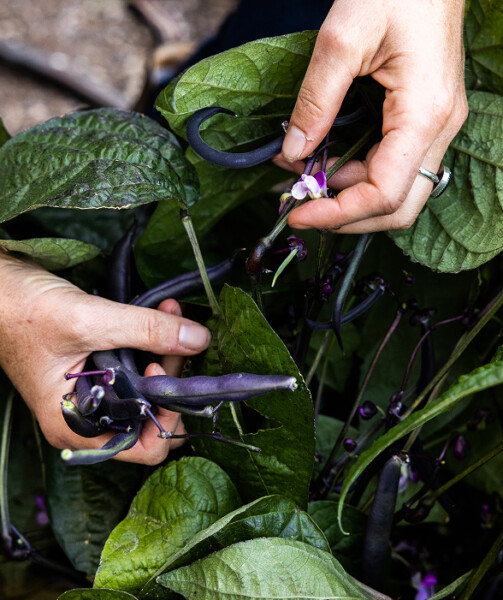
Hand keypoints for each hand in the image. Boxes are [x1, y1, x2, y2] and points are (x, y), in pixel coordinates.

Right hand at [0, 252, 210, 464]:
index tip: (169, 375)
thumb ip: (146, 330)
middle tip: (179, 334)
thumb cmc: (22, 311)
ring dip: (165, 350)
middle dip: (171, 373)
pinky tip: (161, 314)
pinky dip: (150, 342)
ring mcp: (93, 395)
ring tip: (171, 313)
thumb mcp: (89, 320)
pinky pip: (135, 366)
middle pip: (151, 413)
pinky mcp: (97, 371)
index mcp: (76, 427)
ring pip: (146, 387)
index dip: (167, 418)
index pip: (142, 447)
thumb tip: (199, 339)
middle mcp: (87, 419)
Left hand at [275, 0, 467, 232]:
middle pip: (397, 208)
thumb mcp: (342, 37)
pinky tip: (326, 162)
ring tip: (302, 175)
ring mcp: (434, 128)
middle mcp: (437, 129)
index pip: (384, 194)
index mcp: (424, 114)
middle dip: (346, 216)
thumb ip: (316, 100)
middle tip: (300, 206)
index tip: (298, 215)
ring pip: (395, 193)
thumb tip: (295, 152)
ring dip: (346, 195)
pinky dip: (356, 176)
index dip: (339, 214)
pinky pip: (392, 169)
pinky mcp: (423, 123)